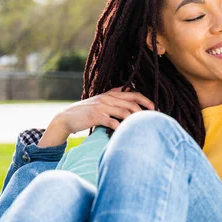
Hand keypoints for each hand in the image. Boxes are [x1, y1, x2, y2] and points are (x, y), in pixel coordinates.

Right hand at [39, 87, 153, 146]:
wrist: (66, 118)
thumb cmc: (86, 111)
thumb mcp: (101, 99)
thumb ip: (114, 93)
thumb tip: (128, 88)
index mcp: (111, 94)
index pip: (133, 94)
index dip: (146, 100)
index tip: (155, 108)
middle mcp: (108, 98)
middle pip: (131, 103)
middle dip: (144, 111)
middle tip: (152, 119)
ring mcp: (102, 107)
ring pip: (124, 112)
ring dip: (135, 120)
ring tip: (142, 127)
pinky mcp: (96, 116)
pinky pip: (113, 122)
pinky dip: (121, 128)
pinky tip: (126, 133)